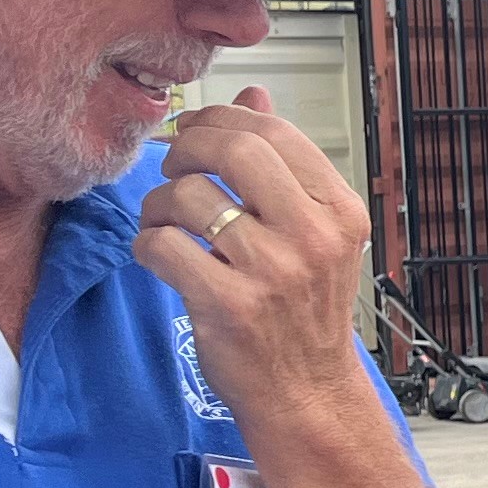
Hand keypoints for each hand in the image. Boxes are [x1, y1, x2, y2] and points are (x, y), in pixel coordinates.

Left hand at [134, 89, 368, 430]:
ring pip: (188, 196)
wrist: (306, 392)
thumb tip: (253, 94)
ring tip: (166, 224)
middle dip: (186, 148)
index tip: (198, 132)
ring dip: (159, 204)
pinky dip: (148, 246)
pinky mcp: (228, 305)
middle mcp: (313, 236)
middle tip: (174, 168)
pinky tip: (161, 258)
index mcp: (340, 210)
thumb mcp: (314, 232)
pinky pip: (162, 246)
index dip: (223, 119)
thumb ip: (283, 165)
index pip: (275, 131)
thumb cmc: (304, 310)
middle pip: (233, 149)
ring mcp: (273, 272)